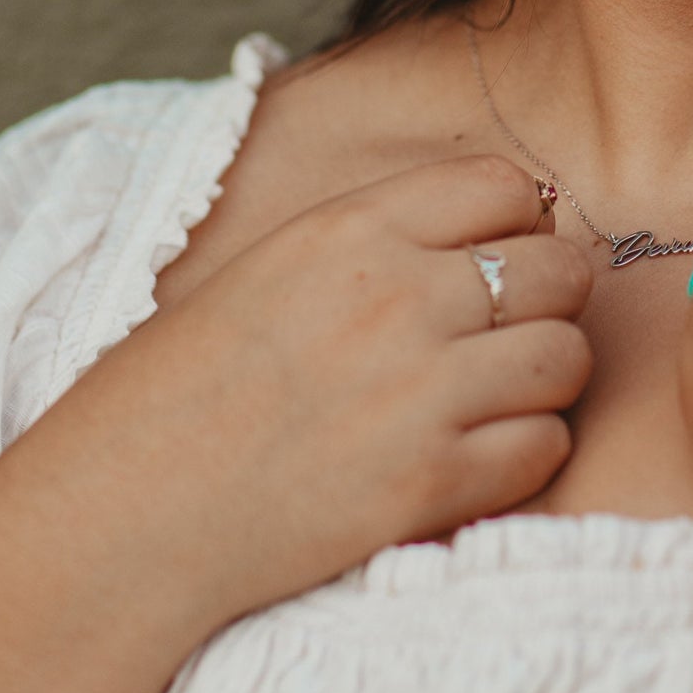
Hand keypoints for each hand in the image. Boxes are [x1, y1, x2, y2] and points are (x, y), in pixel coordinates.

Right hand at [107, 151, 594, 622]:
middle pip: (558, 271)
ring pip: (566, 359)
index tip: (503, 251)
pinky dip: (528, 451)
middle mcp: (399, 297)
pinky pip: (544, 447)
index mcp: (354, 229)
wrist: (126, 507)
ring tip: (500, 394)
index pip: (507, 185)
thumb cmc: (189, 383)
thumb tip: (503, 219)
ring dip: (547, 377)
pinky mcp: (429, 485)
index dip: (521, 220)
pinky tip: (480, 453)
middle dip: (551, 297)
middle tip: (512, 328)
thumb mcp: (276, 262)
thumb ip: (383, 237)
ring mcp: (420, 393)